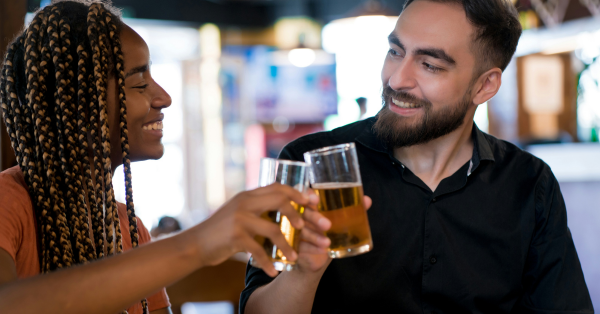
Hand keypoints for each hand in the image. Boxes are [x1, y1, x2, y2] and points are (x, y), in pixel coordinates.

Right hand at [193, 183, 315, 276]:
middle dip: (303, 216)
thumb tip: (283, 207)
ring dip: (288, 245)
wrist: (195, 244)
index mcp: (249, 195)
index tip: (314, 201)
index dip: (298, 193)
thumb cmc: (221, 231)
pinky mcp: (234, 237)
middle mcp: (245, 202)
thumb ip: (257, 207)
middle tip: (319, 228)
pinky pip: (258, 251)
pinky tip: (274, 272)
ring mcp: (239, 219)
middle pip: (280, 201)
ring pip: (273, 229)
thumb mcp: (239, 212)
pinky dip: (268, 263)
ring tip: (296, 257)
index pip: (278, 187)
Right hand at [294, 195, 372, 272]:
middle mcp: (298, 215)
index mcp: (308, 205)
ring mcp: (292, 230)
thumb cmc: (326, 233)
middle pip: (303, 212)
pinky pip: (301, 245)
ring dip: (315, 236)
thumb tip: (367, 200)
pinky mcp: (292, 245)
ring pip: (302, 230)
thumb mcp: (339, 222)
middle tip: (327, 225)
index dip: (308, 195)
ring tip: (327, 243)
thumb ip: (352, 210)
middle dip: (315, 218)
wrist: (314, 259)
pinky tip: (322, 251)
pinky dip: (312, 248)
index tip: (317, 199)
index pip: (304, 194)